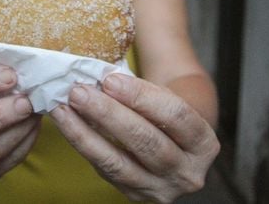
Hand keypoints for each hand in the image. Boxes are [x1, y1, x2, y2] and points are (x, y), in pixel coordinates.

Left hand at [49, 74, 219, 202]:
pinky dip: (83, 145)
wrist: (171, 143)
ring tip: (64, 108)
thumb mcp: (167, 99)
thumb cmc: (165, 113)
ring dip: (86, 134)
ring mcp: (160, 189)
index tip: (110, 79)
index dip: (142, 97)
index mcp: (204, 143)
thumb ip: (142, 91)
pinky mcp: (134, 195)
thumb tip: (101, 77)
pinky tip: (67, 124)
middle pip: (147, 142)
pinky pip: (104, 170)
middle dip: (109, 115)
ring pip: (119, 164)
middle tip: (80, 92)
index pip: (175, 116)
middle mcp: (188, 173)